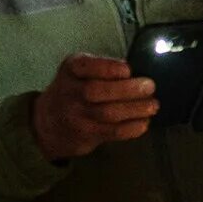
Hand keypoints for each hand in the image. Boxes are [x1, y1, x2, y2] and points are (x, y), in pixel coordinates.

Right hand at [32, 54, 158, 160]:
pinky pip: (113, 132)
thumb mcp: (80, 72)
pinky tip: (145, 121)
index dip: (108, 68)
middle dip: (128, 89)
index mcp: (71, 69)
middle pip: (96, 91)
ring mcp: (76, 115)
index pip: (84, 66)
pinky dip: (133, 127)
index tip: (128, 69)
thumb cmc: (76, 90)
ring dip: (136, 109)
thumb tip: (141, 72)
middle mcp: (69, 91)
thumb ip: (104, 68)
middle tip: (150, 87)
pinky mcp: (86, 135)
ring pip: (108, 113)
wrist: (49, 123)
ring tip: (153, 105)